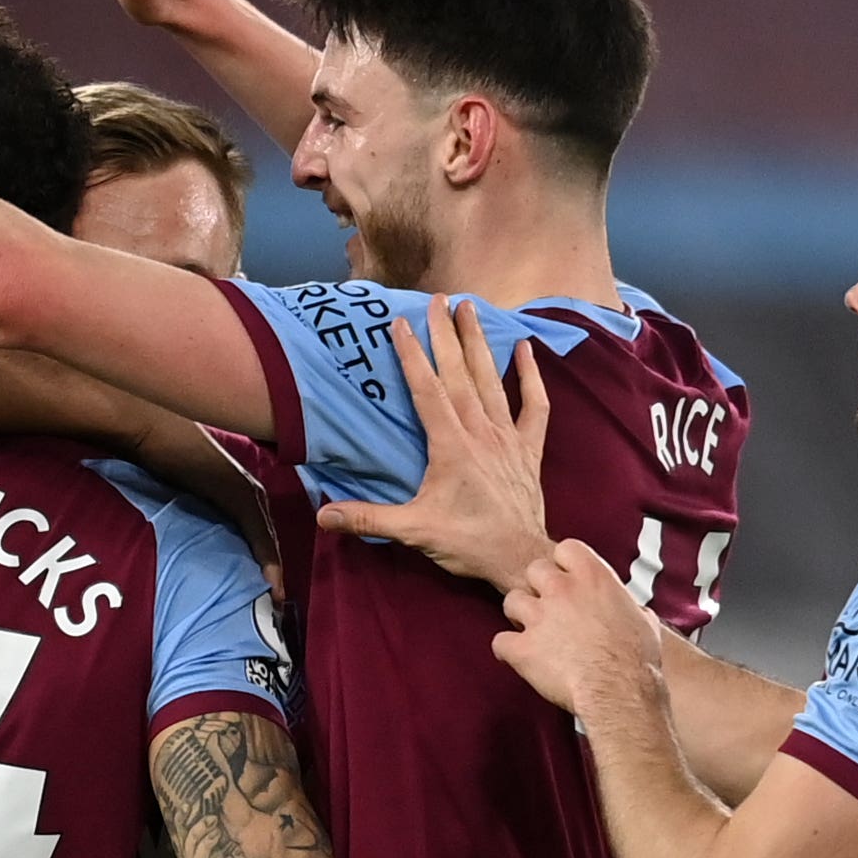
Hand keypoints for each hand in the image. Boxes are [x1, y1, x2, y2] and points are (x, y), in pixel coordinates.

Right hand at [130, 416, 281, 583]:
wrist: (154, 427)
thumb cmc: (165, 452)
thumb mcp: (188, 488)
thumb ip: (200, 507)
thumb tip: (197, 534)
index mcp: (243, 488)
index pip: (262, 533)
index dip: (268, 562)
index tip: (273, 593)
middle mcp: (251, 489)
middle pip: (269, 538)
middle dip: (274, 570)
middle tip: (277, 602)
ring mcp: (246, 489)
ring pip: (267, 537)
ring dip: (272, 569)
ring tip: (274, 599)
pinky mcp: (238, 492)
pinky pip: (258, 530)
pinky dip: (266, 557)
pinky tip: (270, 581)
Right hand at [316, 298, 553, 590]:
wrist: (521, 558)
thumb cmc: (467, 543)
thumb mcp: (414, 530)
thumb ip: (368, 518)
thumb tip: (323, 515)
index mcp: (451, 446)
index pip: (427, 390)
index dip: (412, 355)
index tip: (400, 322)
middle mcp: (480, 432)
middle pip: (460, 374)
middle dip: (446, 334)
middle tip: (438, 299)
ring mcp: (508, 437)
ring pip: (493, 380)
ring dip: (480, 343)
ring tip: (471, 309)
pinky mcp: (529, 449)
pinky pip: (534, 406)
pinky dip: (531, 377)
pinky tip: (526, 349)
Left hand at [497, 540, 666, 718]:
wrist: (620, 690)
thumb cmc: (637, 659)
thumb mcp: (643, 621)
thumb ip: (628, 608)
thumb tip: (633, 611)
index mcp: (593, 576)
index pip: (565, 549)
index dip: (564, 565)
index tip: (568, 580)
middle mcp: (561, 590)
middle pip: (533, 570)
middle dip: (537, 587)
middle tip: (547, 608)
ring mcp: (539, 617)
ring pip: (511, 601)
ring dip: (519, 616)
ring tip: (531, 633)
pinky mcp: (522, 648)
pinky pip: (500, 642)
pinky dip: (507, 650)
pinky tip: (517, 658)